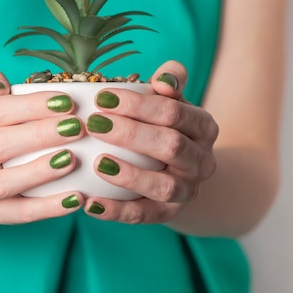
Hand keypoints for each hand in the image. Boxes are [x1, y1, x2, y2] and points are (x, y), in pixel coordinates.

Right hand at [0, 68, 84, 223]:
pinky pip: (23, 214)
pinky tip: (78, 197)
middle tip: (77, 127)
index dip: (30, 106)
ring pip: (4, 183)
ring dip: (40, 170)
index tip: (67, 101)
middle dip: (39, 134)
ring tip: (73, 159)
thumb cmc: (2, 136)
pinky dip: (50, 207)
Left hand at [83, 60, 218, 223]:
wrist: (183, 172)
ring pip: (163, 186)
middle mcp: (202, 161)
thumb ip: (170, 83)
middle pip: (171, 146)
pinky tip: (89, 203)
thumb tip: (165, 77)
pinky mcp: (169, 214)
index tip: (103, 97)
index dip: (139, 105)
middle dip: (131, 134)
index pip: (173, 112)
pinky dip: (116, 212)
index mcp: (203, 127)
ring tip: (98, 163)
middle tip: (95, 123)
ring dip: (129, 175)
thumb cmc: (165, 127)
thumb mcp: (172, 102)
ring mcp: (187, 190)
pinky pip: (143, 215)